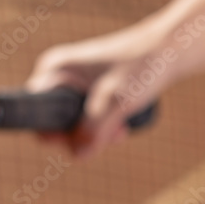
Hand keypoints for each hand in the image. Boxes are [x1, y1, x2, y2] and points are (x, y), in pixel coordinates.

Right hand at [27, 32, 160, 157]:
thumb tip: (79, 153)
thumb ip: (95, 129)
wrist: (169, 50)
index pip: (35, 115)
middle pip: (54, 125)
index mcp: (53, 70)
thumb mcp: (118, 101)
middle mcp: (56, 75)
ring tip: (120, 127)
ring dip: (96, 134)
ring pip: (73, 125)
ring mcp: (72, 83)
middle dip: (82, 136)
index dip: (55, 133)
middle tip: (111, 132)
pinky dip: (102, 127)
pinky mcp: (87, 91)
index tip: (84, 135)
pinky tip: (121, 125)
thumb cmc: (143, 65)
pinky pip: (85, 120)